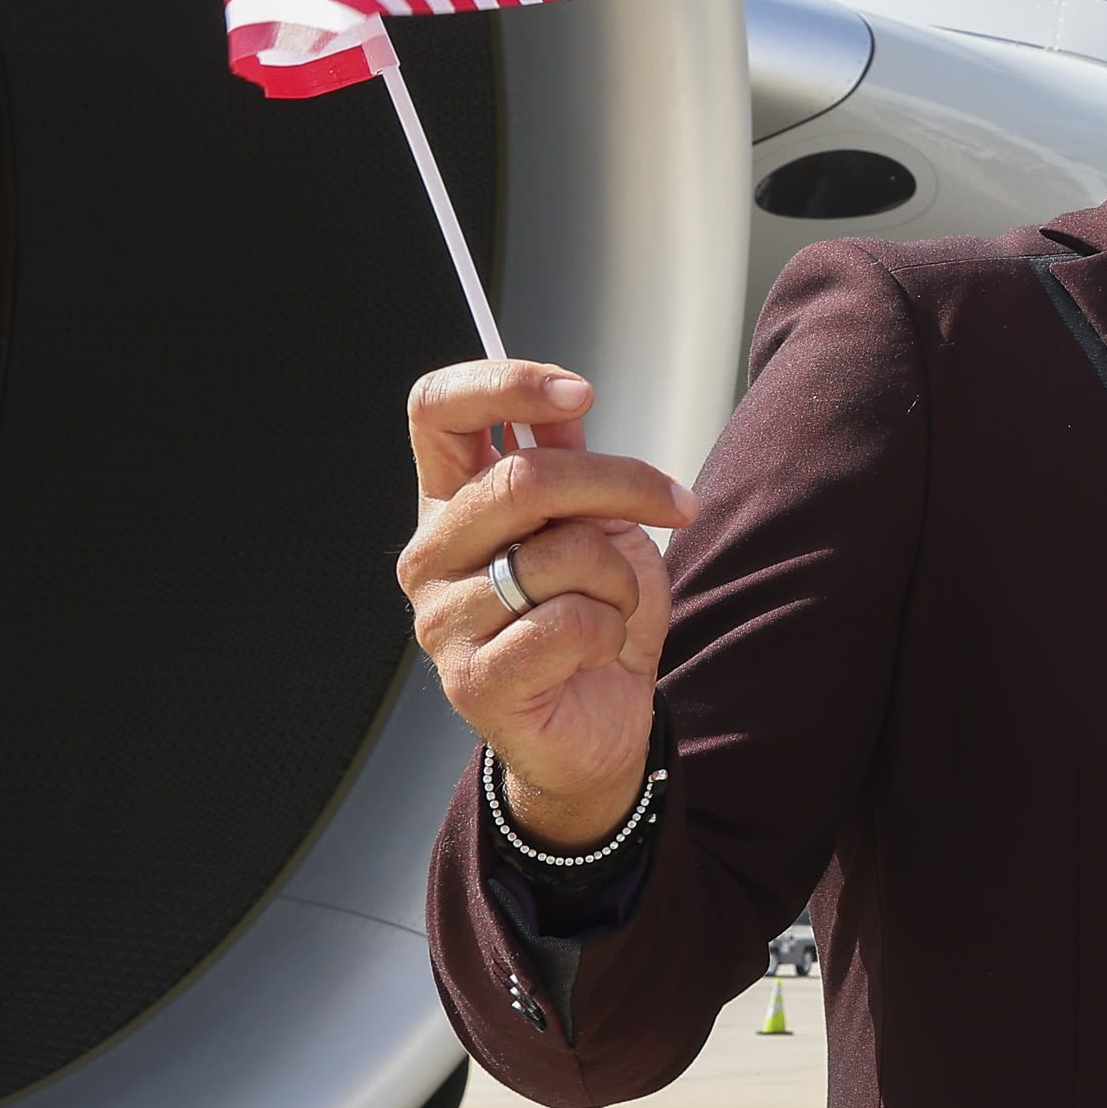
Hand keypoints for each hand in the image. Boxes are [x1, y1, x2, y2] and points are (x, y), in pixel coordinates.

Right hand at [396, 361, 697, 846]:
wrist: (602, 723)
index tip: (580, 394)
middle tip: (675, 504)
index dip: (506, 384)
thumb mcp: (595, 526)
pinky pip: (571, 622)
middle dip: (621, 484)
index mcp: (452, 504)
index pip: (436, 410)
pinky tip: (592, 654)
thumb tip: (565, 406)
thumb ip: (570, 466)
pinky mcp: (474, 679)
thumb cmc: (594, 619)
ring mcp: (442, 619)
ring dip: (618, 579)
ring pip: (560, 554)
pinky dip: (609, 630)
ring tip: (608, 608)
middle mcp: (431, 555)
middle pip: (522, 477)